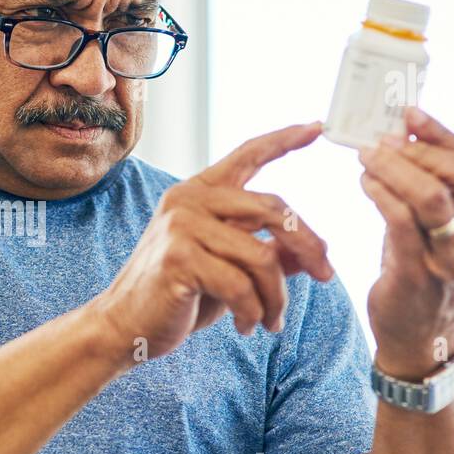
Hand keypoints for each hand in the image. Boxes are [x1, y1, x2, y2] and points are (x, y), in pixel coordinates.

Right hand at [92, 121, 334, 361]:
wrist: (125, 325)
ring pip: (262, 256)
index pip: (248, 155)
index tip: (317, 126)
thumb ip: (266, 252)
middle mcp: (189, 200)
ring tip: (272, 321)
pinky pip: (240, 285)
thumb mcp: (228, 269)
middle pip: (273, 208)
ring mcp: (181, 226)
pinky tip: (248, 327)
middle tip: (327, 276)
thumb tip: (314, 252)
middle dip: (308, 245)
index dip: (284, 140)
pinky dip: (254, 313)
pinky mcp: (179, 258)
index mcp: (200, 193)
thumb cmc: (178, 295)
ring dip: (277, 297)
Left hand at [357, 106, 453, 378]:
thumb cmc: (427, 273)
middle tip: (383, 140)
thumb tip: (403, 135)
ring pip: (432, 197)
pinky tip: (366, 184)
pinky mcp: (420, 277)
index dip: (440, 133)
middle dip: (417, 149)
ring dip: (395, 168)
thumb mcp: (442, 230)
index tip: (408, 113)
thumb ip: (432, 189)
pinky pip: (402, 224)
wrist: (421, 338)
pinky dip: (382, 195)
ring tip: (368, 158)